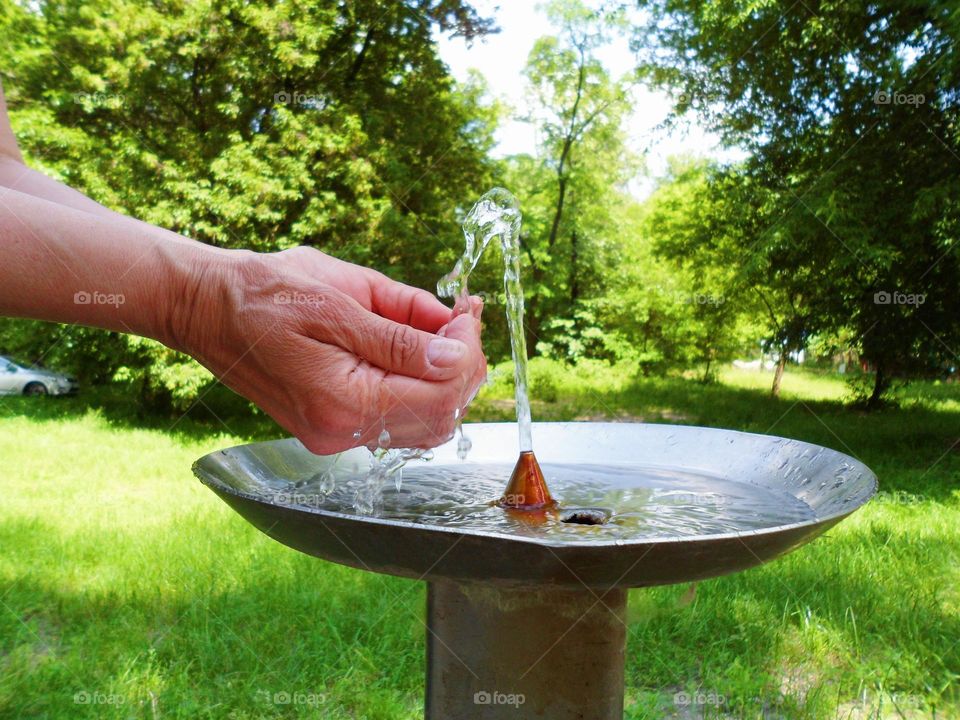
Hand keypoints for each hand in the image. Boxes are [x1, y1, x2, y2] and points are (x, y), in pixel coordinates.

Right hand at [174, 246, 486, 453]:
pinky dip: (420, 384)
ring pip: (426, 422)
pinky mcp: (334, 427)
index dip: (467, 354)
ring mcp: (337, 435)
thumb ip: (401, 334)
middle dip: (464, 365)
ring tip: (442, 329)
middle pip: (441, 415)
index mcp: (343, 402)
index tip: (467, 313)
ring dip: (446, 376)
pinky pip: (399, 417)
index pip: (440, 396)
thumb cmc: (267, 292)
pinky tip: (417, 347)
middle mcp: (342, 432)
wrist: (208, 308)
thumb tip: (456, 354)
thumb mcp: (339, 299)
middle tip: (461, 318)